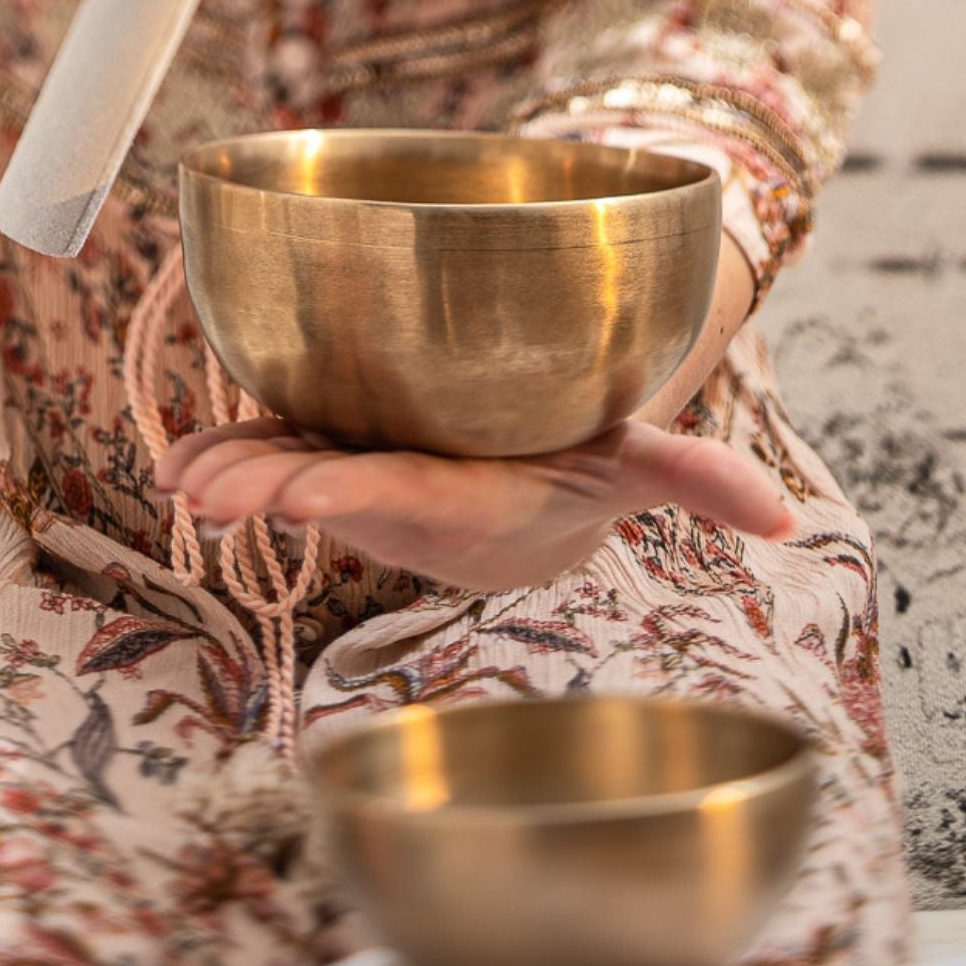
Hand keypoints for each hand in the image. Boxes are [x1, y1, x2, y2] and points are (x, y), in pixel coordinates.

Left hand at [156, 418, 796, 594]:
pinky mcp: (338, 442)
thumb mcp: (640, 466)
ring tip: (179, 477)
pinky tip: (182, 454)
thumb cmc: (583, 471)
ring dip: (234, 474)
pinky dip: (229, 448)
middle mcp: (409, 492)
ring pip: (292, 472)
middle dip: (272, 492)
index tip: (308, 498)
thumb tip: (785, 522)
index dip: (359, 497)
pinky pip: (278, 447)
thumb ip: (701, 482)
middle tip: (209, 492)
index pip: (414, 498)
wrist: (527, 504)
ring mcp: (364, 470)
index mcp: (473, 497)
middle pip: (333, 492)